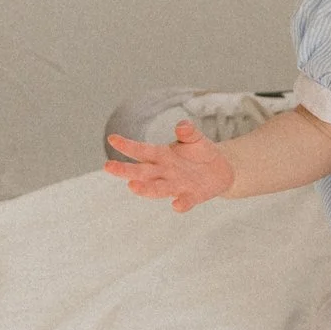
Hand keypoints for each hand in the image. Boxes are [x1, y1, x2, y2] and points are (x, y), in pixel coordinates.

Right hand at [104, 119, 236, 211]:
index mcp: (161, 156)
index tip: (112, 138)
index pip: (141, 151)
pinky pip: (185, 202)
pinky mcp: (193, 197)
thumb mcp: (195, 139)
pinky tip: (176, 204)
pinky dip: (181, 204)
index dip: (127, 145)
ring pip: (158, 188)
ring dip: (146, 189)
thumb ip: (189, 132)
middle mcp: (164, 172)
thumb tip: (181, 125)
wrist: (222, 170)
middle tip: (108, 166)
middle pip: (142, 172)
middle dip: (125, 170)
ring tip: (133, 185)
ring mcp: (177, 185)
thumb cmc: (200, 153)